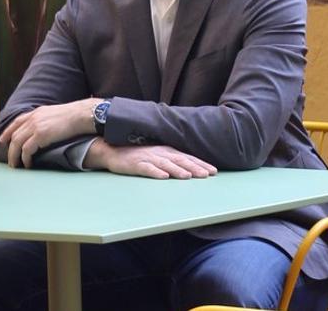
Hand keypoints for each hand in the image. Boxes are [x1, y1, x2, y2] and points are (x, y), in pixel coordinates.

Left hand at [0, 98, 102, 167]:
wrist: (81, 114)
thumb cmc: (74, 116)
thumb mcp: (55, 114)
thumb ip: (46, 120)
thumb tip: (44, 130)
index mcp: (36, 112)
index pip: (17, 121)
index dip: (8, 131)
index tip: (3, 140)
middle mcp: (33, 118)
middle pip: (14, 135)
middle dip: (10, 149)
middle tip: (10, 160)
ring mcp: (35, 126)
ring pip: (17, 143)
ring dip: (15, 156)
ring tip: (16, 166)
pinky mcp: (40, 135)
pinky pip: (26, 149)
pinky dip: (25, 158)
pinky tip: (28, 164)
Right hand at [84, 139, 216, 178]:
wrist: (113, 150)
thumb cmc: (138, 154)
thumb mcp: (157, 154)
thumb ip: (172, 160)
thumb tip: (191, 168)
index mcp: (166, 151)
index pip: (187, 157)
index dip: (200, 164)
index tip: (214, 171)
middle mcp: (159, 153)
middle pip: (179, 160)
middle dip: (194, 167)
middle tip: (207, 175)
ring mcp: (147, 158)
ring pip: (165, 164)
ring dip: (177, 170)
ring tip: (188, 176)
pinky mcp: (135, 164)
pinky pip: (146, 169)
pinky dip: (155, 172)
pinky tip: (163, 177)